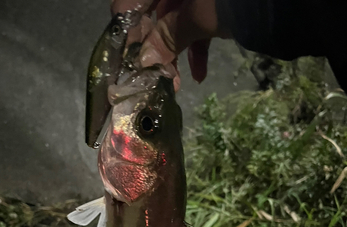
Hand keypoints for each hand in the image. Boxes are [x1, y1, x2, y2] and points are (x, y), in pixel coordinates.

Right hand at [111, 0, 230, 90]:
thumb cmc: (233, 0)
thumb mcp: (198, 18)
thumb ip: (168, 37)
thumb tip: (144, 60)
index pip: (128, 3)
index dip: (126, 32)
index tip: (127, 61)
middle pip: (153, 15)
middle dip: (155, 50)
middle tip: (155, 79)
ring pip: (175, 23)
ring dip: (175, 55)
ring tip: (176, 85)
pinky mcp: (212, 7)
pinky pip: (197, 25)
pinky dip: (197, 49)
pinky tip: (199, 75)